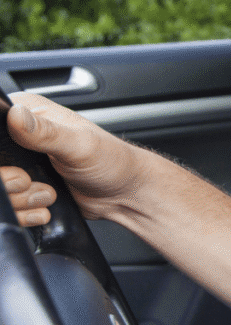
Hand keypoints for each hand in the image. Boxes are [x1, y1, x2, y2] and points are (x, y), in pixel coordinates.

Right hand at [2, 93, 144, 224]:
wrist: (125, 194)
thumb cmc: (112, 162)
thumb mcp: (79, 144)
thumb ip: (45, 132)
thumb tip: (15, 115)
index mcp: (29, 112)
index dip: (0, 152)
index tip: (15, 164)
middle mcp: (18, 136)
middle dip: (10, 180)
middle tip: (30, 179)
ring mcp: (20, 164)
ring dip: (20, 198)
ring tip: (47, 191)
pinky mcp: (23, 188)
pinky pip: (6, 206)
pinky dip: (23, 212)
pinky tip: (45, 204)